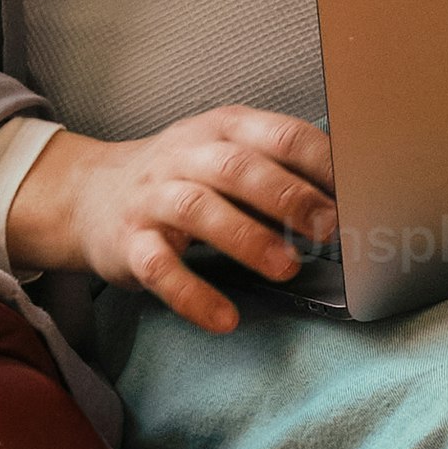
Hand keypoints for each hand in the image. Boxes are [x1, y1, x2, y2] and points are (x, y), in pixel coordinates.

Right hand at [11, 105, 338, 333]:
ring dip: (246, 239)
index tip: (358, 191)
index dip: (320, 161)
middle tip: (329, 229)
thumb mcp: (226, 154)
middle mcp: (185, 157)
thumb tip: (352, 198)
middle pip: (237, 168)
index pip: (278, 134)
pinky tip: (225, 318)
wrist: (89, 195)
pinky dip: (192, 294)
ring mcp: (153, 198)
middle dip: (288, 197)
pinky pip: (159, 267)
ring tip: (286, 269)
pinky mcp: (129, 243)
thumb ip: (279, 167)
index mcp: (222, 130)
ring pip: (198, 209)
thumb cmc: (182, 176)